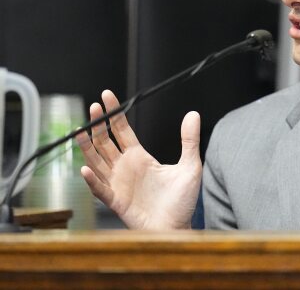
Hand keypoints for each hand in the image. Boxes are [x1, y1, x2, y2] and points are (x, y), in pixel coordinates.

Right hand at [77, 90, 202, 229]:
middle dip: (98, 125)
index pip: (122, 130)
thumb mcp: (190, 166)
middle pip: (105, 142)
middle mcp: (126, 168)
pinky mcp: (117, 202)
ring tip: (80, 130)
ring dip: (87, 147)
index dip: (113, 113)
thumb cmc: (182, 201)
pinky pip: (101, 189)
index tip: (106, 96)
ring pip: (97, 161)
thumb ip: (189, 140)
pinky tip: (86, 169)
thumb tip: (194, 114)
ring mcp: (119, 184)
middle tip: (93, 107)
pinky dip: (92, 180)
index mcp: (140, 157)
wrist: (177, 228)